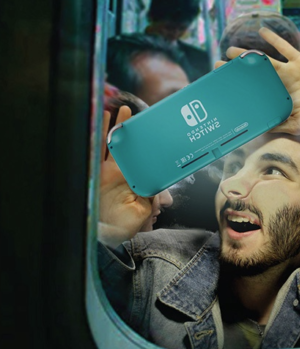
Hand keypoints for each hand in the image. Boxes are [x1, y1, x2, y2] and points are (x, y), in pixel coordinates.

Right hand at [99, 106, 152, 240]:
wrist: (104, 237)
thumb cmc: (123, 227)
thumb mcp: (142, 210)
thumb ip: (149, 194)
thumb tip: (156, 180)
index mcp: (135, 180)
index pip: (142, 158)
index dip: (146, 145)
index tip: (151, 130)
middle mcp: (121, 173)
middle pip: (126, 147)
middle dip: (128, 130)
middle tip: (131, 111)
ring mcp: (107, 173)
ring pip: (110, 146)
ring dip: (114, 128)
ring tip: (118, 111)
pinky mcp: (94, 174)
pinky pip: (96, 152)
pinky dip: (97, 136)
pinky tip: (99, 121)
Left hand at [216, 27, 299, 134]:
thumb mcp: (298, 125)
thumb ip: (279, 124)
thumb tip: (259, 127)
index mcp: (279, 99)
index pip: (255, 92)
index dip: (240, 88)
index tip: (224, 86)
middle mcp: (281, 84)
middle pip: (254, 75)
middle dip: (237, 70)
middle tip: (219, 65)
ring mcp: (290, 71)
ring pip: (265, 60)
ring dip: (248, 55)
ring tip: (231, 50)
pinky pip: (285, 48)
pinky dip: (274, 39)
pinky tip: (261, 31)